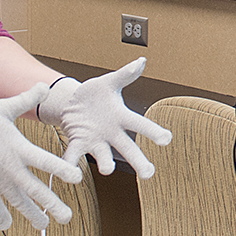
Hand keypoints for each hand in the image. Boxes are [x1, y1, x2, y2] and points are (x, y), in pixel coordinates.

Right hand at [0, 85, 80, 230]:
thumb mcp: (3, 107)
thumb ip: (26, 99)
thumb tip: (45, 86)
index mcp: (18, 148)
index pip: (45, 161)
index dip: (62, 169)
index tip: (78, 179)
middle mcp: (10, 168)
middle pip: (35, 190)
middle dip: (52, 205)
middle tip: (67, 218)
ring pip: (17, 202)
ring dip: (31, 215)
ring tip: (44, 225)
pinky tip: (6, 225)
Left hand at [36, 57, 172, 177]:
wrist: (72, 103)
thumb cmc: (96, 94)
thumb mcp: (109, 82)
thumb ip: (125, 75)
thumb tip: (142, 61)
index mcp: (121, 117)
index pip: (140, 124)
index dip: (153, 132)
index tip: (166, 139)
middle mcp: (111, 133)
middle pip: (127, 148)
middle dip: (138, 161)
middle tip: (148, 174)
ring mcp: (95, 140)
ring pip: (103, 155)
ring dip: (105, 163)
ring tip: (107, 169)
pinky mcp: (77, 142)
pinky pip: (74, 154)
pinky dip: (71, 163)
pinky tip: (69, 171)